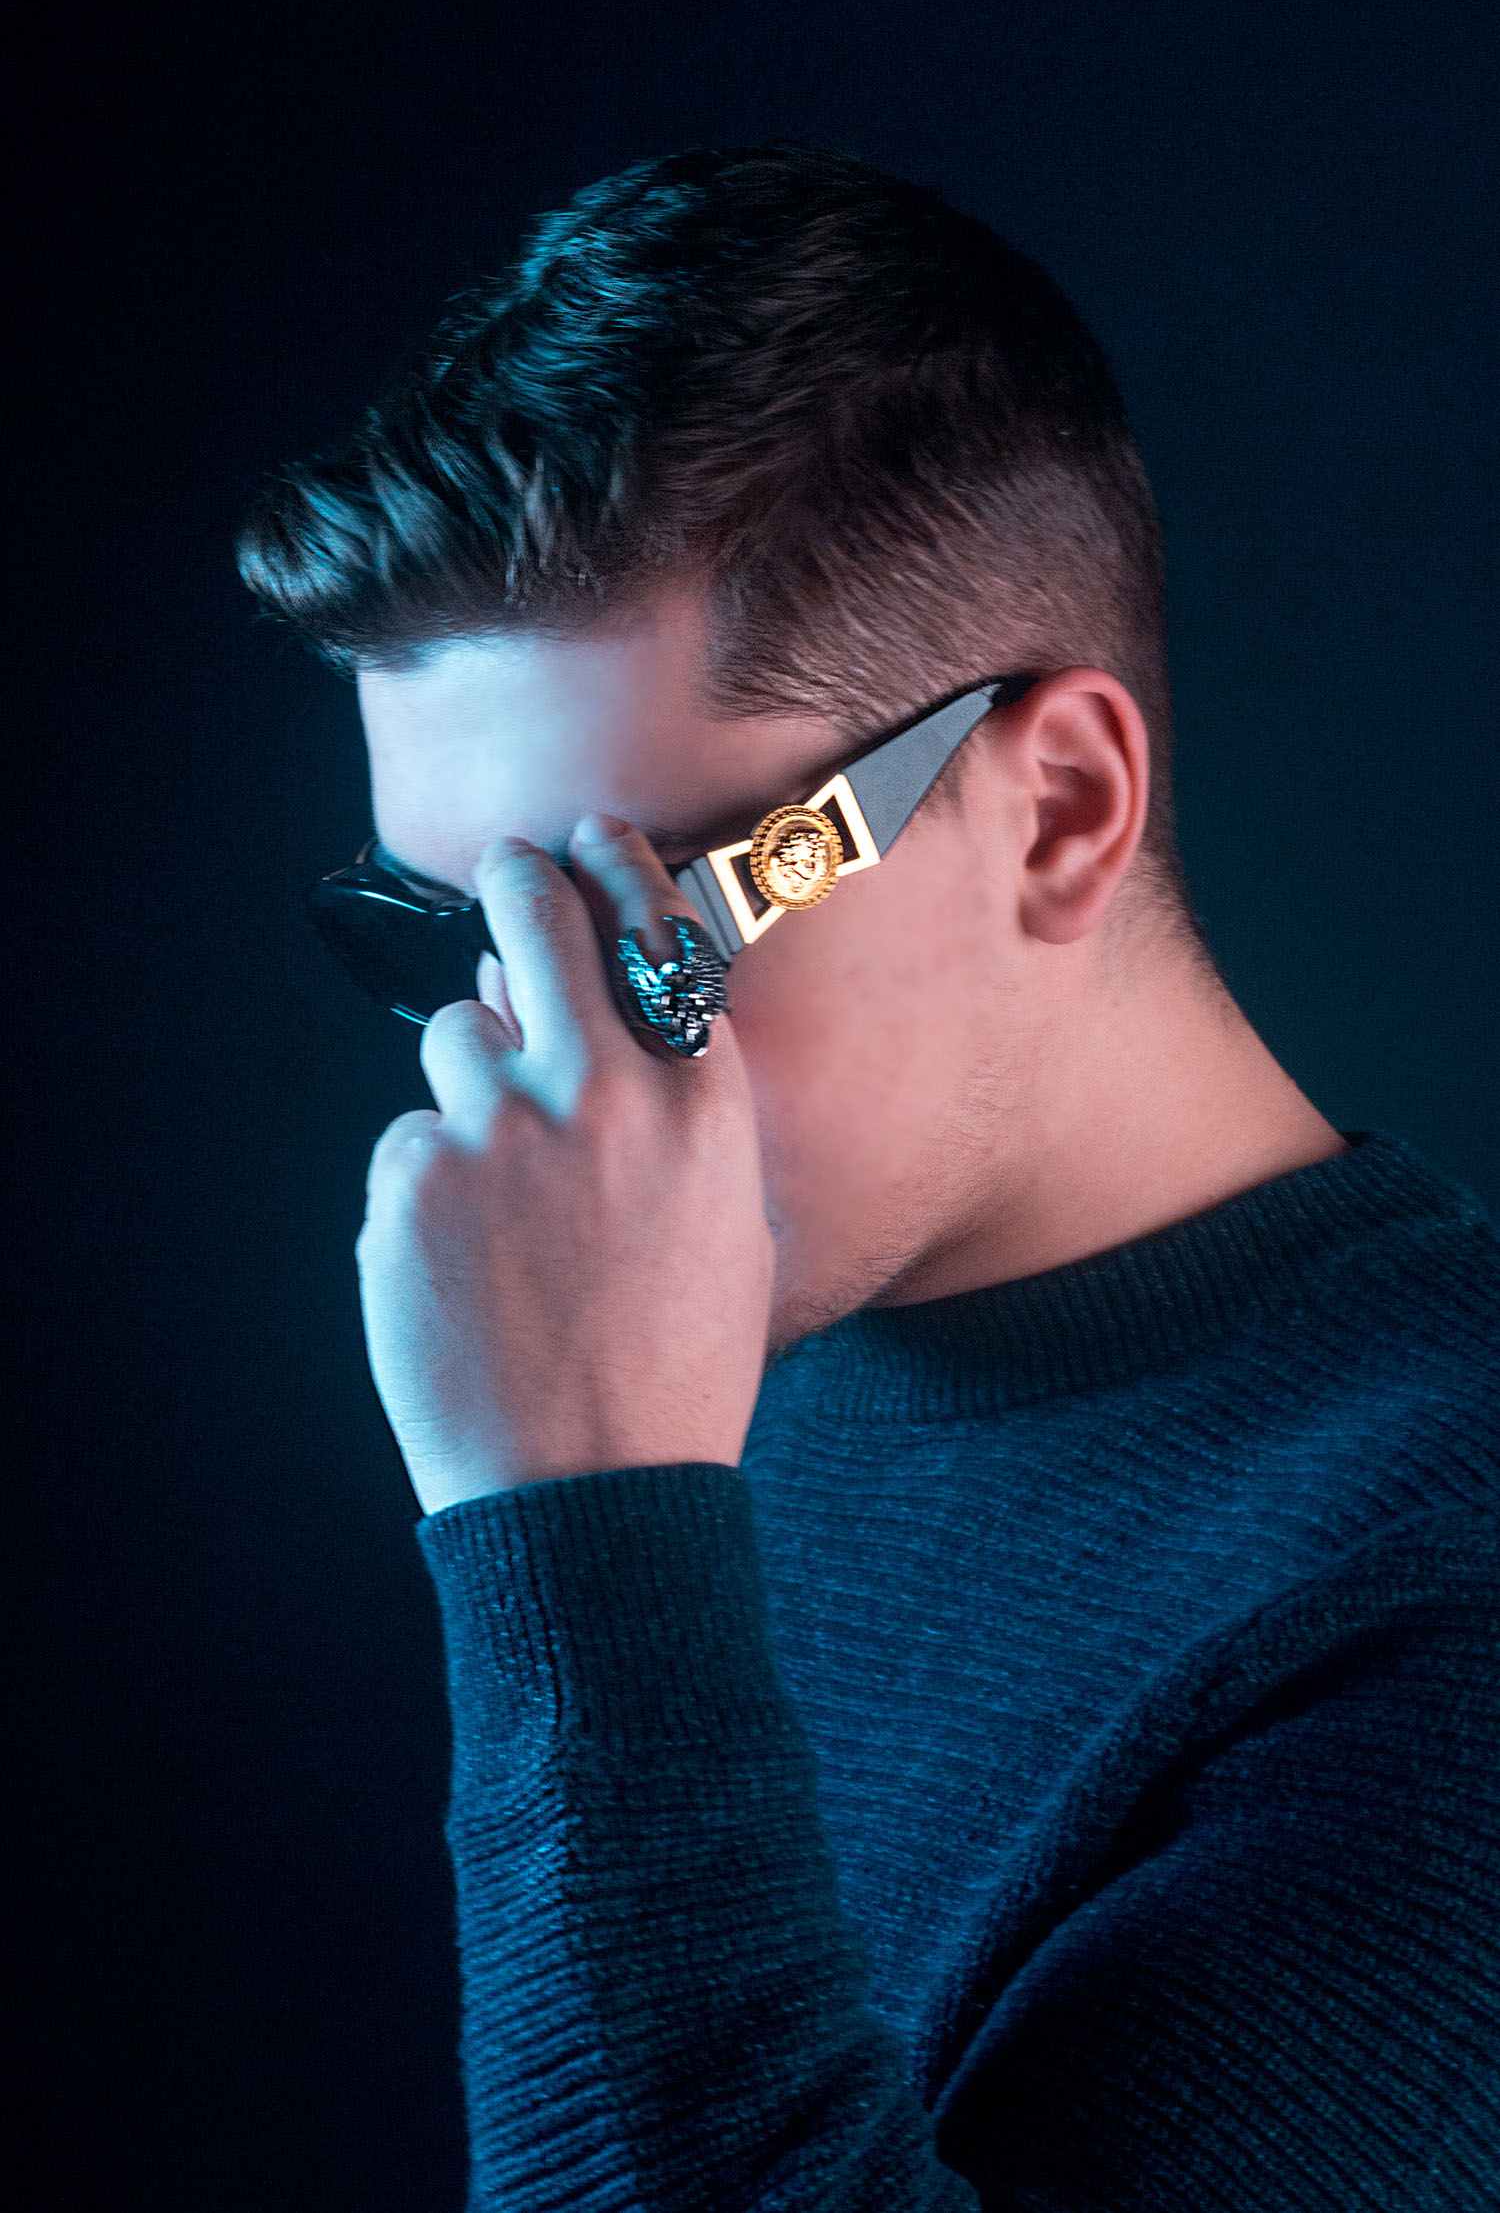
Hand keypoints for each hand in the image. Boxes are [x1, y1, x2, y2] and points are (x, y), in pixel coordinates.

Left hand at [355, 816, 773, 1514]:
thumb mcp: (731, 1226)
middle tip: (508, 869)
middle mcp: (600, 1092)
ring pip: (457, 1030)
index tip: (590, 837)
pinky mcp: (412, 1181)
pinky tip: (468, 1260)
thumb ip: (679, 1115)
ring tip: (503, 1180)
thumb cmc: (673, 1368)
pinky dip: (431, 1181)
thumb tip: (606, 1029)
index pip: (653, 930)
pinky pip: (412, 1138)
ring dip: (473, 1074)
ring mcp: (496, 1130)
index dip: (615, 864)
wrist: (593, 1487)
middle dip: (518, 879)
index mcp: (697, 1104)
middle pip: (536, 917)